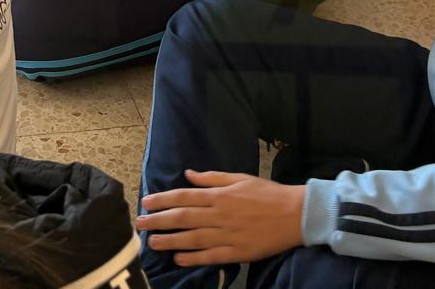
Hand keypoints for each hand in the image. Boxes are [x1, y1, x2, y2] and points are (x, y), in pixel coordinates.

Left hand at [137, 172, 304, 267]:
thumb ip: (212, 178)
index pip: (184, 196)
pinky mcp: (237, 252)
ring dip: (170, 240)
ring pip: (192, 238)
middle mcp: (219, 214)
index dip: (163, 199)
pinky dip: (193, 258)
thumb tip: (189, 174)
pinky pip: (210, 256)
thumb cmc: (267, 193)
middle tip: (139, 224)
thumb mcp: (239, 178)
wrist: (295, 214)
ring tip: (152, 243)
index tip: (146, 202)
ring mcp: (228, 234)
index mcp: (220, 195)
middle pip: (183, 217)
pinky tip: (178, 259)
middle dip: (159, 220)